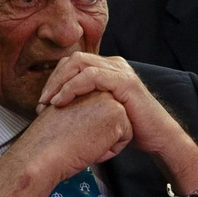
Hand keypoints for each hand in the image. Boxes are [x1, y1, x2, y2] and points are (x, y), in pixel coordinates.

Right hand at [7, 91, 132, 180]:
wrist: (41, 155)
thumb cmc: (47, 141)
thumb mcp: (65, 116)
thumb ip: (81, 110)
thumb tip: (94, 119)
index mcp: (84, 90)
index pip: (101, 115)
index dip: (87, 131)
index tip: (70, 134)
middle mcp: (97, 90)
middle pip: (113, 120)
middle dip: (99, 135)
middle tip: (75, 138)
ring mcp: (109, 99)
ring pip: (121, 128)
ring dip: (104, 142)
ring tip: (81, 142)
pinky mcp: (117, 113)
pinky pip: (125, 138)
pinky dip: (110, 149)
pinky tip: (91, 148)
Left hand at [35, 53, 197, 193]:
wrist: (156, 136)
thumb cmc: (129, 127)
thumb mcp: (102, 111)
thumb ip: (85, 102)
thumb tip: (54, 108)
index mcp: (108, 69)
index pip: (72, 64)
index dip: (54, 80)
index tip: (42, 103)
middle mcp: (114, 65)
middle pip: (73, 60)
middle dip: (53, 80)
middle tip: (41, 103)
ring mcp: (120, 71)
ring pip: (79, 63)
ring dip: (59, 82)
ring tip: (48, 102)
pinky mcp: (125, 81)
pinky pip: (91, 75)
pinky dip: (72, 87)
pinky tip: (61, 101)